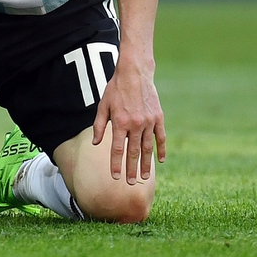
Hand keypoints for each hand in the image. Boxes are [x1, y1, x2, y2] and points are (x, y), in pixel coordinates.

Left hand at [92, 56, 165, 183]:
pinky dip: (162, 150)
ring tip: (145, 178)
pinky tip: (161, 161)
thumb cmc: (115, 89)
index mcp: (119, 122)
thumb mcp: (103, 106)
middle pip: (133, 152)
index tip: (116, 177)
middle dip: (132, 169)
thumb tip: (95, 143)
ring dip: (146, 164)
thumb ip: (99, 126)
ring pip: (148, 148)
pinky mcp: (158, 118)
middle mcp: (134, 124)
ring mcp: (148, 122)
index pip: (116, 149)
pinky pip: (161, 137)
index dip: (116, 164)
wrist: (134, 72)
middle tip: (132, 183)